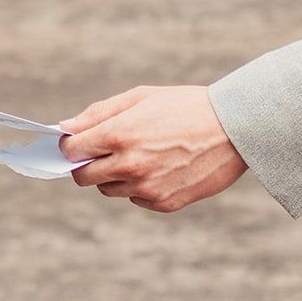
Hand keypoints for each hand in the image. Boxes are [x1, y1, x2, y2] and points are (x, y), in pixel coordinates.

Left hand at [57, 85, 247, 212]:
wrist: (235, 129)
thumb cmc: (187, 106)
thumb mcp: (141, 97)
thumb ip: (99, 113)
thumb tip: (66, 128)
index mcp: (120, 134)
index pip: (72, 149)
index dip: (71, 145)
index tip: (77, 141)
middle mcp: (129, 164)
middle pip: (83, 177)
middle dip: (86, 164)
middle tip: (104, 151)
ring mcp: (146, 187)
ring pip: (108, 190)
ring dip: (114, 176)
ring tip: (141, 155)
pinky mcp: (163, 203)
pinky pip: (135, 199)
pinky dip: (139, 187)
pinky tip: (161, 168)